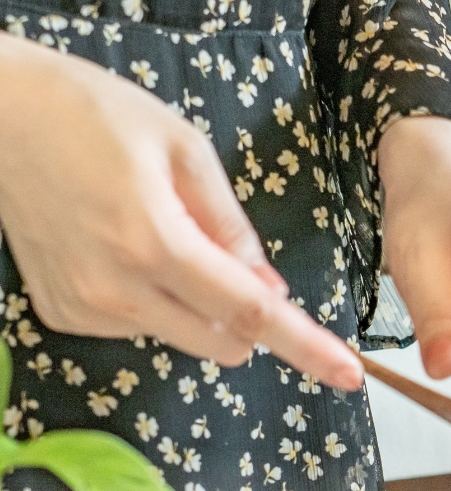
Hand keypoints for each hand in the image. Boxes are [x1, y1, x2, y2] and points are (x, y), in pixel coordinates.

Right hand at [0, 35, 361, 389]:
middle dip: (248, 316)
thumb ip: (232, 227)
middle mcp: (117, 291)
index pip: (252, 314)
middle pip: (225, 342)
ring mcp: (85, 310)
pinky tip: (124, 249)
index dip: (306, 346)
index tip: (347, 374)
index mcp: (156, 244)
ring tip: (159, 235)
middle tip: (230, 259)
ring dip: (199, 305)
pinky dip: (155, 300)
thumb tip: (269, 288)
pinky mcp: (63, 316)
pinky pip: (140, 327)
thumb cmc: (95, 116)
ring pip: (185, 337)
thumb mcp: (184, 151)